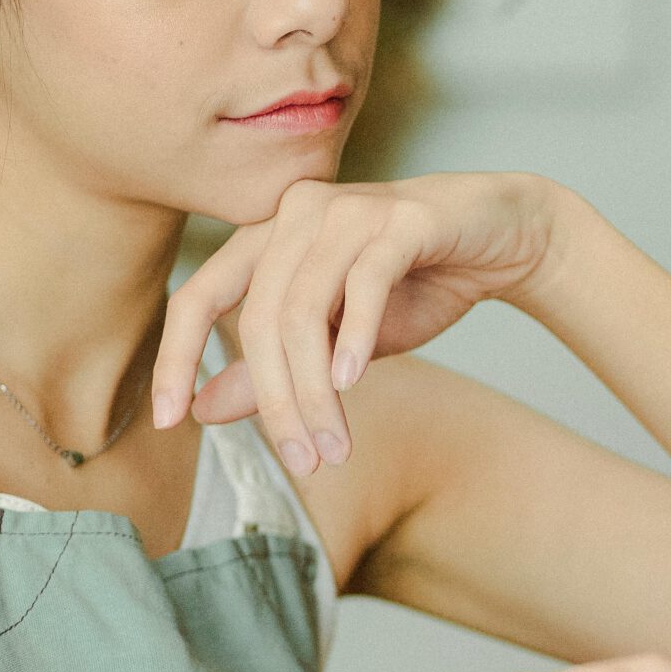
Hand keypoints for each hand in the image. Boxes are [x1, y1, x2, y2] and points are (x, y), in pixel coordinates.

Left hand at [148, 172, 576, 473]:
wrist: (503, 238)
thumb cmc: (414, 285)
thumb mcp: (335, 342)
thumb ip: (273, 369)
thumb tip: (201, 411)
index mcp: (266, 237)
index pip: (196, 296)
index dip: (175, 358)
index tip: (168, 422)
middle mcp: (296, 213)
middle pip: (259, 320)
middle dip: (278, 402)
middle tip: (303, 462)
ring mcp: (347, 210)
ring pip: (306, 310)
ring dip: (317, 390)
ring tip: (335, 444)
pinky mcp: (403, 218)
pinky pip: (364, 282)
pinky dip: (357, 336)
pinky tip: (356, 381)